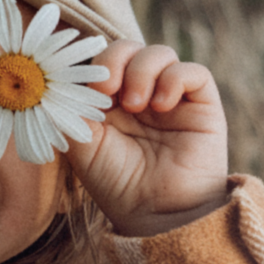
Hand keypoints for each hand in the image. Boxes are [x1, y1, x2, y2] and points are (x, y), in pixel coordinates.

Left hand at [71, 42, 229, 237]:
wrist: (156, 216)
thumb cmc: (117, 185)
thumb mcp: (82, 144)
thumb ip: (70, 109)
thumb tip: (61, 78)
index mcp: (111, 101)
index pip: (102, 60)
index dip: (93, 63)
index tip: (86, 87)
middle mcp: (142, 94)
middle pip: (129, 48)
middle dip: (115, 59)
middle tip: (108, 88)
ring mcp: (172, 98)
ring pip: (160, 53)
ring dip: (142, 70)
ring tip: (137, 105)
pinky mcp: (202, 105)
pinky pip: (193, 71)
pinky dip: (174, 78)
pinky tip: (161, 105)